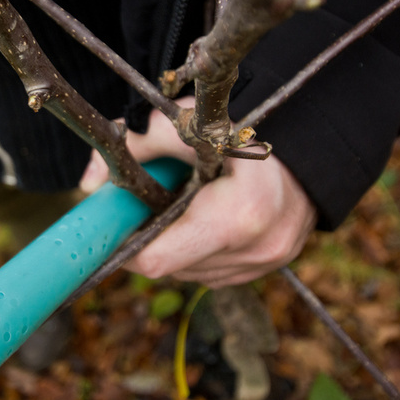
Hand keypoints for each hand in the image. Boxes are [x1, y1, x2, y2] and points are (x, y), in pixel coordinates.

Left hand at [78, 97, 316, 287]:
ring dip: (176, 246)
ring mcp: (266, 263)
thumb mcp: (190, 126)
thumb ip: (140, 146)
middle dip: (151, 242)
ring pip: (191, 273)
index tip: (114, 224)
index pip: (159, 259)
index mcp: (237, 217)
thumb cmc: (245, 129)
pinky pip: (214, 270)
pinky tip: (203, 217)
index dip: (127, 245)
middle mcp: (256, 250)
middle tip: (145, 209)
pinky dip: (198, 248)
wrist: (310, 145)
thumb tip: (90, 184)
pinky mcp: (269, 266)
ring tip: (181, 206)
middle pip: (172, 268)